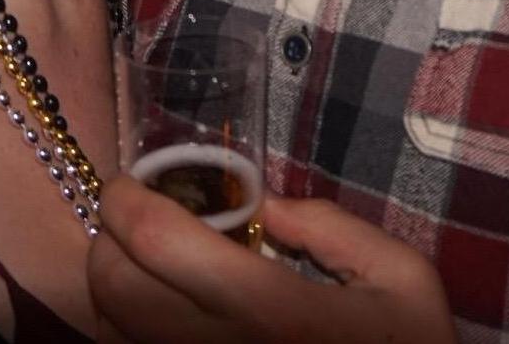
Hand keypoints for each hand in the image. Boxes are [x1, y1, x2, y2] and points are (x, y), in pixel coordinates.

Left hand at [87, 175, 453, 343]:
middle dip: (106, 239)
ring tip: (142, 257)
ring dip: (111, 285)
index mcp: (272, 310)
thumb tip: (264, 207)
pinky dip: (126, 327)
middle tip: (130, 213)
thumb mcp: (402, 276)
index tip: (127, 181)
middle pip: (116, 291)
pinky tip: (160, 305)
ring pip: (114, 333)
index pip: (160, 245)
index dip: (126, 203)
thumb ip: (330, 227)